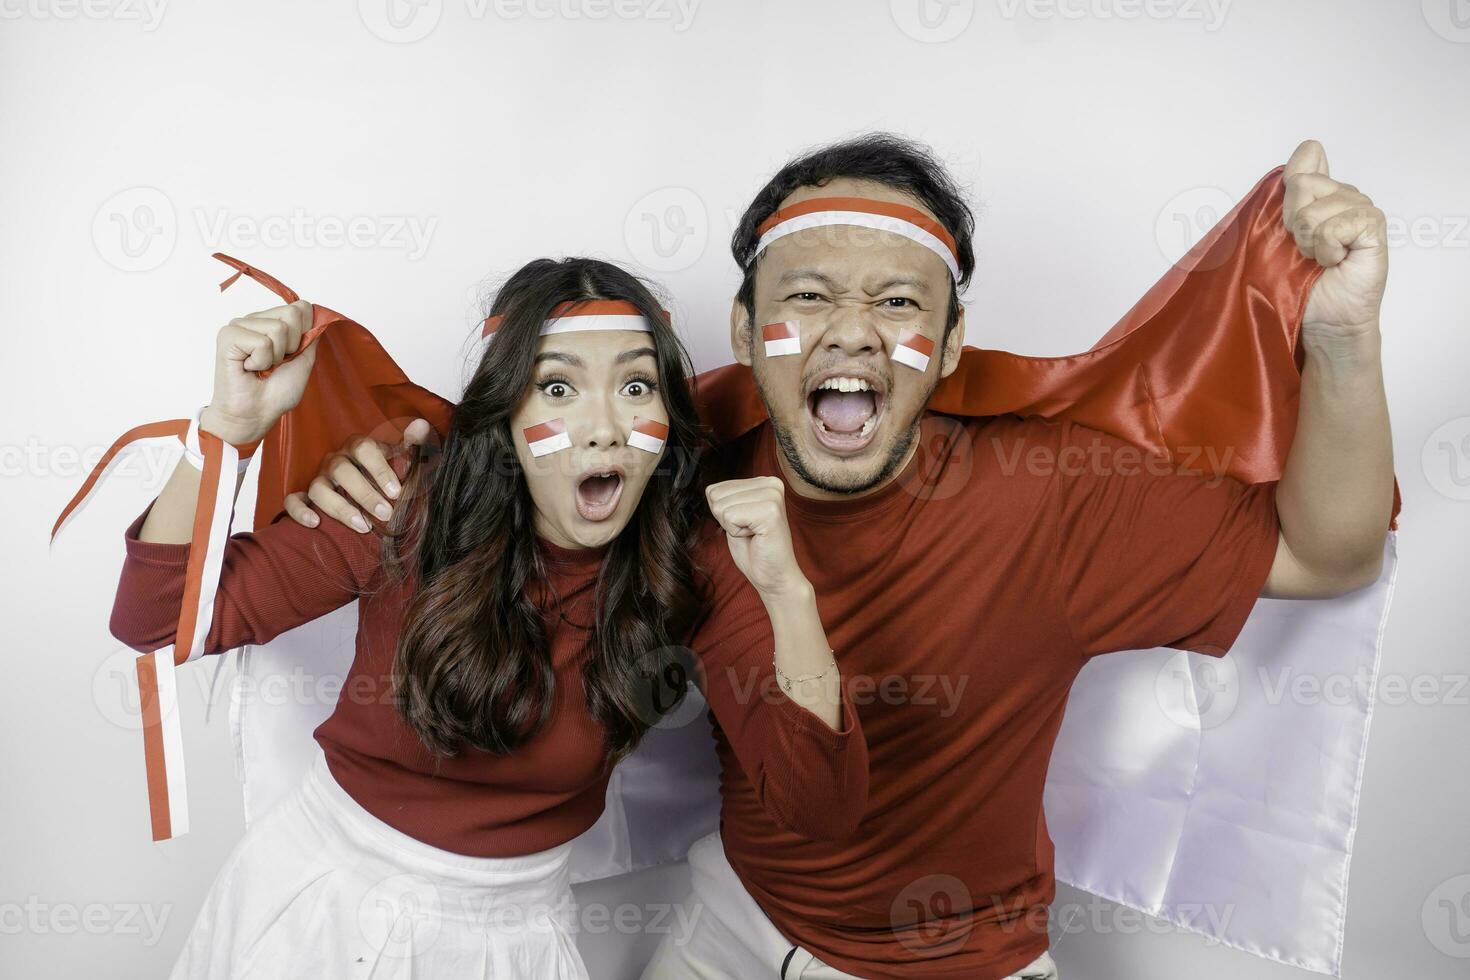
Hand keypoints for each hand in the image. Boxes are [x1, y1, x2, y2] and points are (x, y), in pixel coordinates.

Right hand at [200, 300, 317, 444]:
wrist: (255, 414)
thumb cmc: (275, 393)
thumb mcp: (304, 360)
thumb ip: (311, 336)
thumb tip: (319, 315)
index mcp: (271, 322)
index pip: (301, 307)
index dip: (304, 333)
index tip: (291, 356)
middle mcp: (255, 320)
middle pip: (292, 313)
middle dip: (291, 345)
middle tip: (274, 364)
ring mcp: (239, 325)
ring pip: (278, 328)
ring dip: (275, 356)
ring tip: (261, 367)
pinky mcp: (228, 336)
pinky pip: (262, 342)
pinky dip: (261, 361)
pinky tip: (249, 368)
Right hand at [283, 418, 434, 531]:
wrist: (374, 492)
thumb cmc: (388, 475)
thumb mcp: (403, 461)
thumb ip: (413, 445)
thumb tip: (422, 426)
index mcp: (358, 447)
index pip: (364, 448)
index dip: (379, 468)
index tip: (397, 492)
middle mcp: (336, 460)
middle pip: (341, 470)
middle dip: (364, 493)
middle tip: (386, 513)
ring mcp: (319, 478)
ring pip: (318, 488)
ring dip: (340, 508)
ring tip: (362, 525)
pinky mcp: (305, 496)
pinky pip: (293, 500)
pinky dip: (300, 511)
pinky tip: (315, 523)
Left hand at [706, 476, 809, 601]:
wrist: (774, 576)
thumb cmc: (754, 549)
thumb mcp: (734, 515)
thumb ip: (725, 498)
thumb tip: (709, 490)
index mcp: (764, 481)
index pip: (715, 488)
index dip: (723, 513)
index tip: (745, 524)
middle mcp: (771, 483)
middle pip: (716, 495)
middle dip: (726, 519)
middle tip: (749, 531)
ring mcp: (772, 496)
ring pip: (721, 506)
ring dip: (732, 527)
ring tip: (753, 534)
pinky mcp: (770, 512)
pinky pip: (729, 517)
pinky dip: (736, 533)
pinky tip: (756, 537)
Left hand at [1284, 139, 1387, 338]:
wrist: (1323, 319)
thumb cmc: (1299, 283)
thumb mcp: (1277, 234)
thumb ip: (1287, 192)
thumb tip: (1311, 148)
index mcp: (1321, 193)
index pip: (1305, 160)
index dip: (1287, 194)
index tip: (1289, 226)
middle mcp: (1344, 196)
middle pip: (1300, 184)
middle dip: (1292, 224)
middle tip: (1304, 250)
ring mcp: (1361, 209)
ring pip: (1313, 209)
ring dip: (1308, 242)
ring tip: (1319, 260)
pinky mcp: (1373, 226)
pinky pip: (1333, 227)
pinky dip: (1326, 250)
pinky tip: (1336, 262)